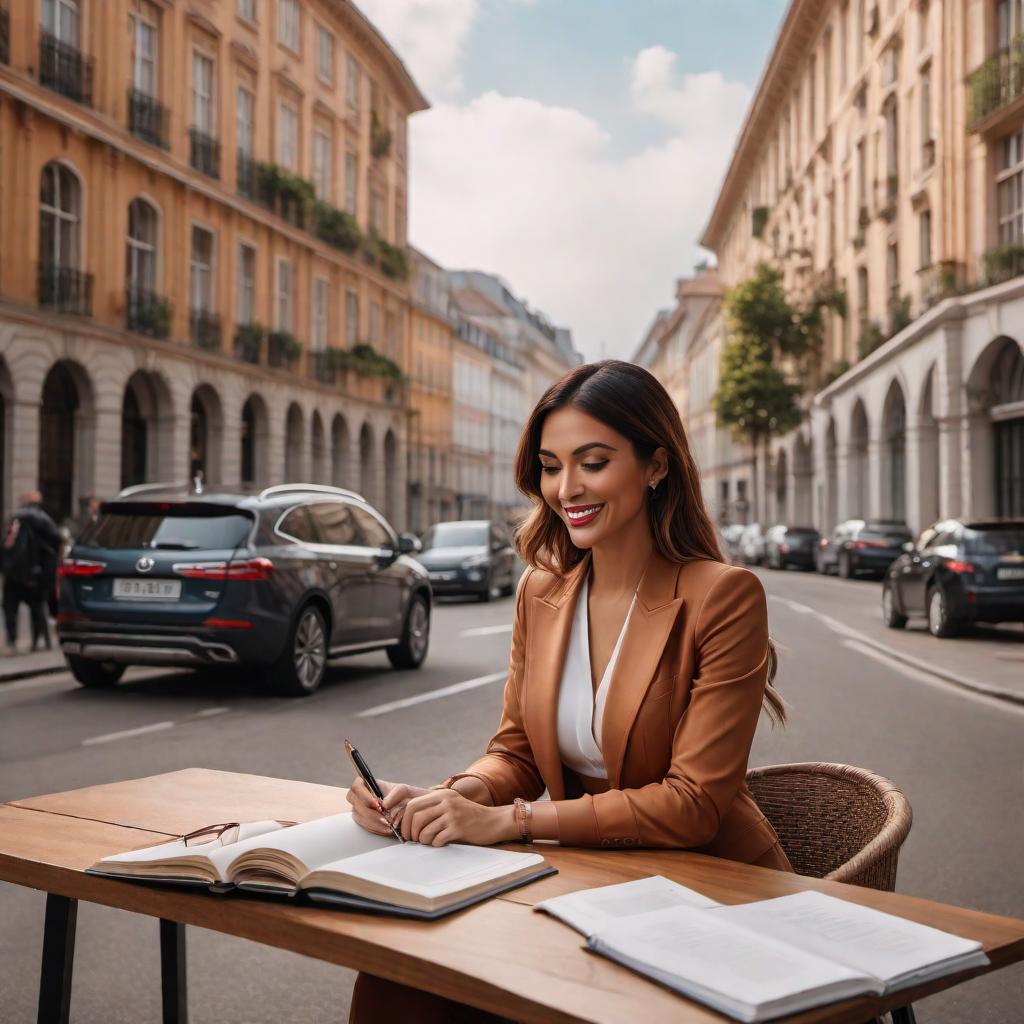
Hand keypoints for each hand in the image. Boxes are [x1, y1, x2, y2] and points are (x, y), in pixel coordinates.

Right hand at [346, 777, 428, 835]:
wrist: (407, 810)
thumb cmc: (403, 796)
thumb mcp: (403, 791)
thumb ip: (395, 794)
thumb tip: (384, 804)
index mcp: (366, 783)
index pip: (357, 786)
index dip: (364, 796)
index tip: (377, 805)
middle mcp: (359, 796)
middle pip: (357, 805)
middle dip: (371, 814)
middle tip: (385, 819)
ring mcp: (359, 809)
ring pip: (360, 818)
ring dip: (375, 824)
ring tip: (389, 827)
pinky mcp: (362, 821)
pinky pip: (365, 827)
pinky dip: (376, 829)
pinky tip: (386, 830)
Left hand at [398, 788, 516, 846]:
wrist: (493, 821)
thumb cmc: (468, 816)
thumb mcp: (451, 803)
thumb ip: (433, 807)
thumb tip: (407, 820)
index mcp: (442, 794)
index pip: (413, 805)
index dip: (404, 820)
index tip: (405, 831)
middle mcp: (446, 802)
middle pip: (416, 817)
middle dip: (410, 832)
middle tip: (413, 840)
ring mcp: (453, 814)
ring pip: (425, 830)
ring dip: (423, 840)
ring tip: (428, 841)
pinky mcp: (459, 828)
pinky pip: (437, 839)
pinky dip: (435, 844)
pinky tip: (441, 842)